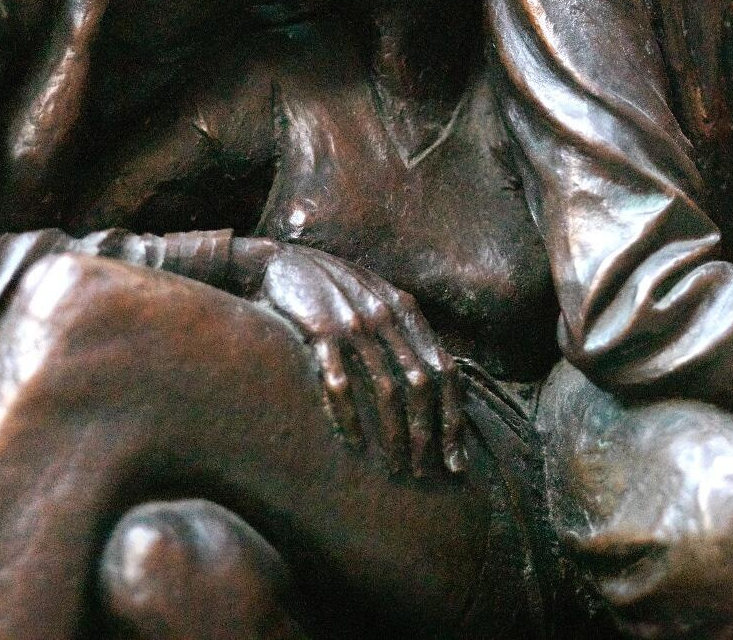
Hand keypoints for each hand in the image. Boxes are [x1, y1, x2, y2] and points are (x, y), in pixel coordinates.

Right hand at [255, 244, 466, 477]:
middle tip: (425, 470)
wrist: (278, 262)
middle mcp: (387, 316)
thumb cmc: (331, 288)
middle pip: (421, 385)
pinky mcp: (320, 331)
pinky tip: (354, 444)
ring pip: (386, 388)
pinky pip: (341, 383)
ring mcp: (355, 324)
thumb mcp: (376, 298)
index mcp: (406, 310)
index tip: (455, 458)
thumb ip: (403, 332)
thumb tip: (432, 382)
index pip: (445, 370)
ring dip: (394, 433)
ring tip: (396, 466)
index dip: (454, 416)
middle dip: (427, 433)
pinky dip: (350, 417)